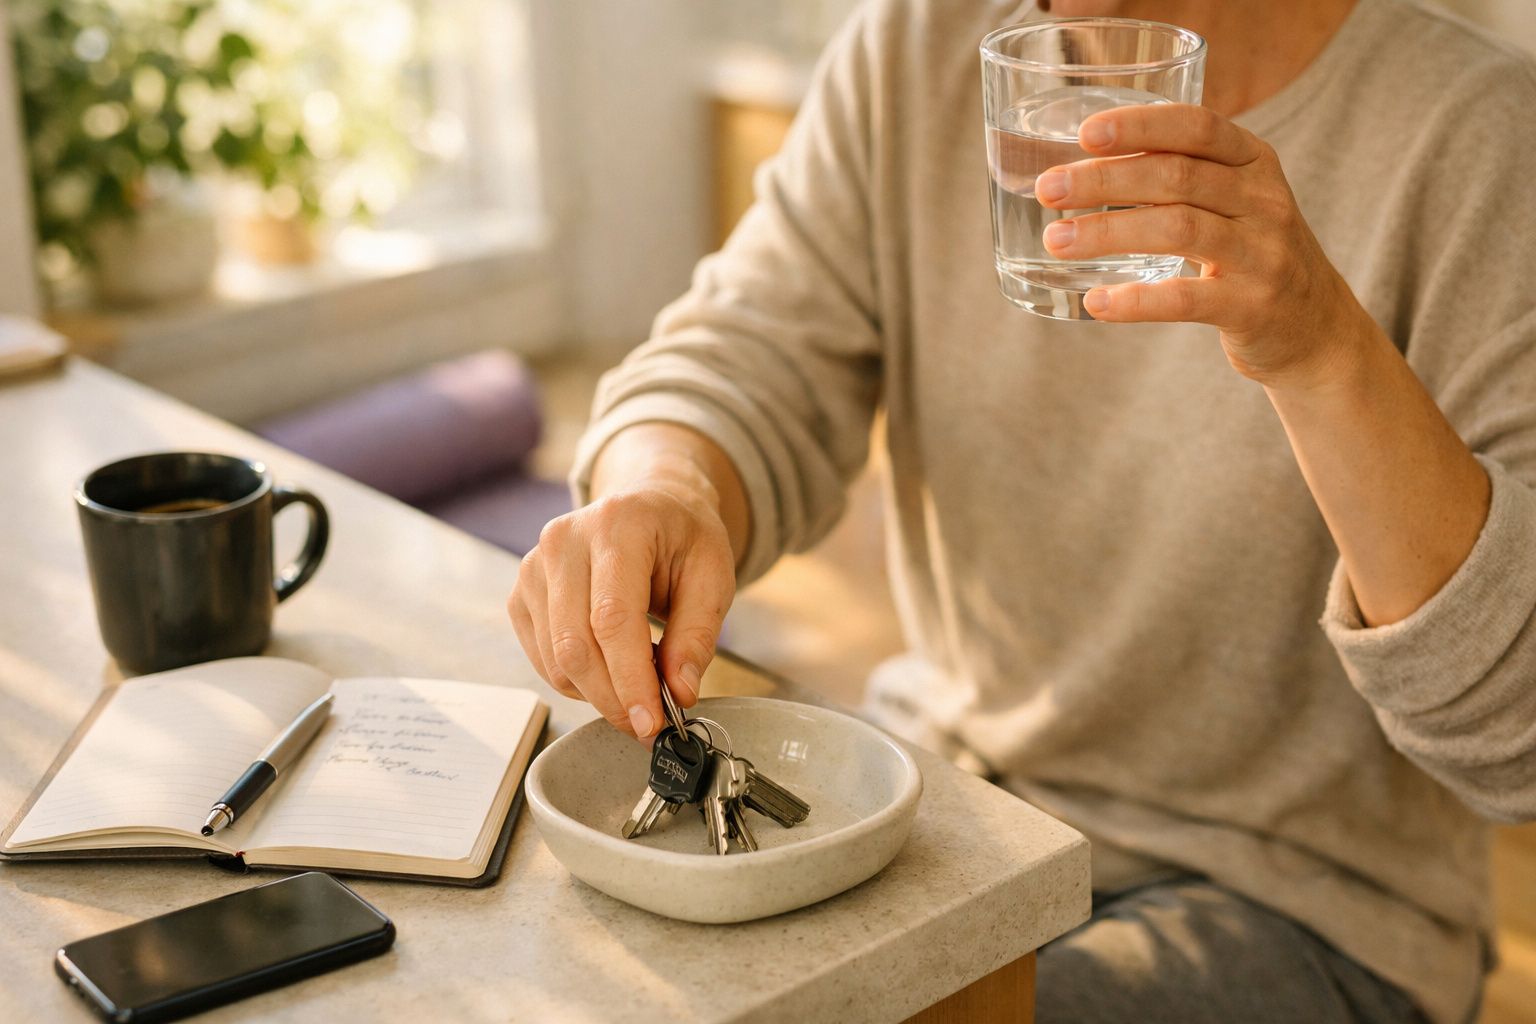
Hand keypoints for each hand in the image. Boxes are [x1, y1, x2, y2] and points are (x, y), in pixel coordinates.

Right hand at [507, 465, 735, 739]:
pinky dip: (578, 681)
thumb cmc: (681, 537)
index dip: (630, 680)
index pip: (612, 619)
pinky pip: (543, 659)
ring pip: (556, 661)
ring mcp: (534, 566)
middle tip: (649, 723)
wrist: (649, 505)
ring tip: (639, 683)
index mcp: (618, 525)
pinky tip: (611, 667)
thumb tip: (679, 693)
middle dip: (615, 699)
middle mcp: (564, 541)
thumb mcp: (714, 575)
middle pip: (576, 646)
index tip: (652, 722)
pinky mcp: (521, 593)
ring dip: (599, 693)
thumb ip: (697, 636)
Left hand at [1035, 103, 1371, 389]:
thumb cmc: (1252, 255)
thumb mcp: (1233, 201)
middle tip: (1048, 189)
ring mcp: (1263, 254)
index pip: (1198, 127)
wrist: (1316, 328)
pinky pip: (1187, 299)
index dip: (1141, 125)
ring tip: (1057, 241)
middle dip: (1104, 180)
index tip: (1086, 133)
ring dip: (1108, 232)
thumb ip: (1180, 176)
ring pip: (1178, 229)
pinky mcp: (1253, 306)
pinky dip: (1136, 301)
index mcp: (1254, 162)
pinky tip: (1097, 303)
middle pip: (1176, 176)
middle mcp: (1264, 200)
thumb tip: (1083, 163)